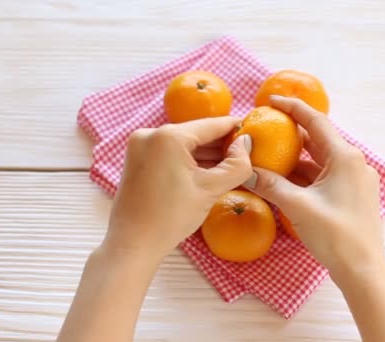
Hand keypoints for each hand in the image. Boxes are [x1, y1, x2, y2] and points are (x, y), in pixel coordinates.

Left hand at [103, 116, 252, 263]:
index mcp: (168, 136)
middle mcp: (150, 134)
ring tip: (231, 163)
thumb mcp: (211, 189)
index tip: (252, 128)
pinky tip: (207, 171)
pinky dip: (188, 160)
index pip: (211, 125)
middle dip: (220, 144)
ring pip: (183, 144)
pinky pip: (170, 152)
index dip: (234, 127)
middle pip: (196, 133)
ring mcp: (140, 146)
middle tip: (245, 152)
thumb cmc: (171, 217)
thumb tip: (246, 144)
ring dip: (205, 154)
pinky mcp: (136, 159)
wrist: (132, 244)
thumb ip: (236, 165)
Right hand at [244, 95, 384, 281]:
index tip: (272, 100)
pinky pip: (325, 175)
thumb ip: (271, 184)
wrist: (362, 269)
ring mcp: (355, 179)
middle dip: (292, 133)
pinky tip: (285, 178)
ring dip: (297, 156)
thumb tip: (247, 171)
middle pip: (318, 139)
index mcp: (345, 157)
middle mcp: (353, 163)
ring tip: (271, 152)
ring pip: (320, 159)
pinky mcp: (352, 194)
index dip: (293, 108)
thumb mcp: (298, 206)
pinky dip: (305, 174)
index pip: (316, 121)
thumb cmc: (335, 235)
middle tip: (267, 127)